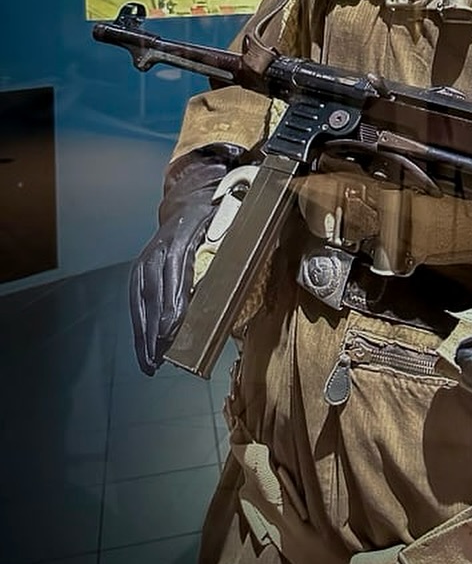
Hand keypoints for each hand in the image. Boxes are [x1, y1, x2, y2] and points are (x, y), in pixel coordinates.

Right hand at [129, 143, 246, 373]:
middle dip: (156, 326)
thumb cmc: (218, 217)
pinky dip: (139, 325)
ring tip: (150, 362)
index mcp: (182, 234)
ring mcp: (146, 258)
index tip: (173, 328)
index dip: (173, 299)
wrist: (191, 200)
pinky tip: (145, 348)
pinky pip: (136, 300)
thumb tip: (242, 275)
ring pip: (141, 298)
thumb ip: (234, 249)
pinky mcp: (140, 269)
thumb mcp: (232, 224)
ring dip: (144, 332)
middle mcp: (159, 247)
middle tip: (160, 356)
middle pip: (153, 288)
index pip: (175, 268)